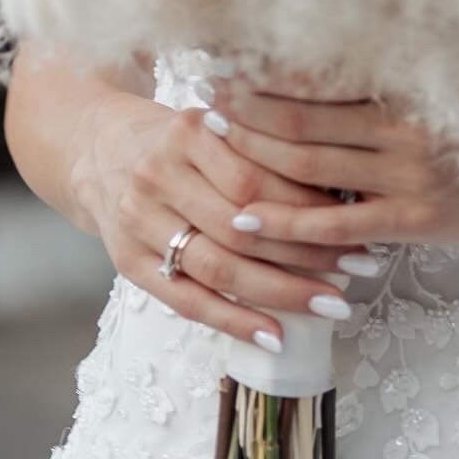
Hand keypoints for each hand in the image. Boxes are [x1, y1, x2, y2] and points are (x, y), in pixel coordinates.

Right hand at [73, 86, 379, 351]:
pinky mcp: (130, 263)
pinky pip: (187, 302)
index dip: (308, 201)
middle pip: (241, 224)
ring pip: (219, 267)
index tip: (359, 215)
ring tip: (333, 303)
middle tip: (361, 262)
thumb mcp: (215, 121)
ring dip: (282, 291)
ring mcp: (139, 222)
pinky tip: (275, 336)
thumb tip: (341, 184)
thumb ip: (262, 143)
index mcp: (188, 131)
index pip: (256, 176)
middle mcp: (159, 175)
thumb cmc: (178, 137)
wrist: (98, 149)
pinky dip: (234, 322)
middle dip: (308, 249)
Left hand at [203, 73, 458, 250]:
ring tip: (208, 146)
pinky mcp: (414, 221)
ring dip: (251, 158)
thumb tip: (338, 50)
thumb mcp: (457, 74)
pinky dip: (289, 224)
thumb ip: (400, 70)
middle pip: (296, 117)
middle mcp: (398, 125)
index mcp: (406, 82)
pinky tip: (249, 219)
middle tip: (196, 95)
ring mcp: (405, 176)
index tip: (222, 56)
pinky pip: (336, 224)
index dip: (263, 67)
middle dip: (240, 109)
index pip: (316, 72)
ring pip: (307, 166)